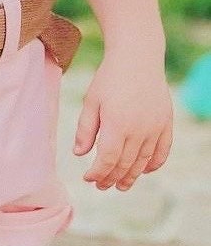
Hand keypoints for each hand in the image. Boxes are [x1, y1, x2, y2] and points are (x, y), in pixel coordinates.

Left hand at [72, 54, 172, 190]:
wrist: (137, 58)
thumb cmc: (109, 79)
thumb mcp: (91, 102)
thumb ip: (85, 130)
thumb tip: (79, 154)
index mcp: (117, 124)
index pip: (108, 159)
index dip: (98, 173)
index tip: (87, 178)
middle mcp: (139, 129)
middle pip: (125, 164)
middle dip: (112, 178)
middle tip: (101, 187)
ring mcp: (155, 127)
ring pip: (144, 160)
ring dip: (132, 176)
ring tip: (121, 186)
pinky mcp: (166, 122)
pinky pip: (163, 150)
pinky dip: (154, 163)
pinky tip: (145, 171)